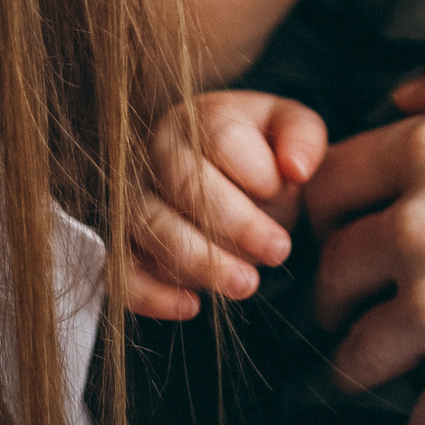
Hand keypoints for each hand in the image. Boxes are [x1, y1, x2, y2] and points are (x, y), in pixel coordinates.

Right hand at [124, 89, 328, 321]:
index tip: (291, 190)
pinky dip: (149, 293)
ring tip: (246, 284)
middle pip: (185, 186)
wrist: (226, 171)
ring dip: (200, 262)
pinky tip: (191, 305)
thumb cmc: (259, 148)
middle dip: (236, 224)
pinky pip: (121, 270)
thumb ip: (303, 136)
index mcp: (198, 119)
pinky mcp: (124, 243)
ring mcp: (134, 199)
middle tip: (278, 252)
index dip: (257, 171)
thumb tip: (297, 169)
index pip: (220, 139)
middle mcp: (157, 155)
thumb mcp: (289, 128)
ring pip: (152, 229)